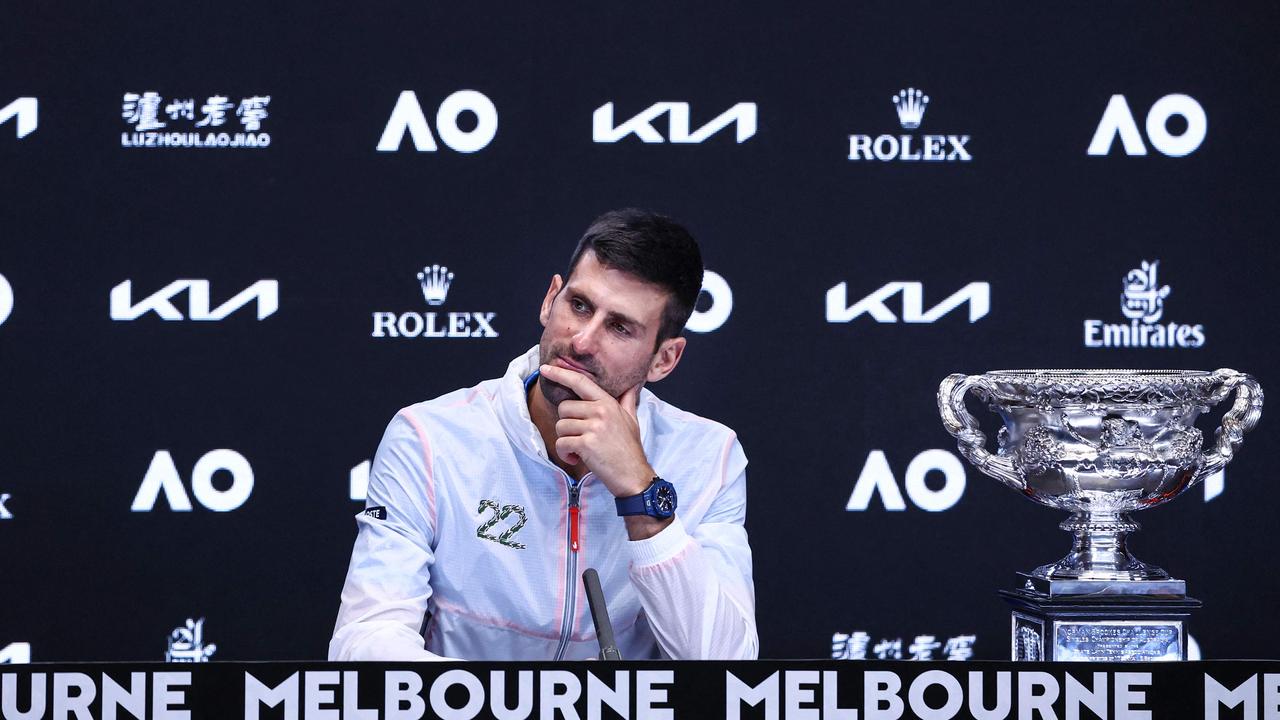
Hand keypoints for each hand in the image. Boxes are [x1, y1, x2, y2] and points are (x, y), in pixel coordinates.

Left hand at [539, 363, 653, 497]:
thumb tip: (631, 386)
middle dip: (566, 425)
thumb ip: (627, 401)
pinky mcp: (586, 444)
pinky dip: (565, 454)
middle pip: (564, 408)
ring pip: (560, 427)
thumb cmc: (630, 449)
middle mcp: (600, 411)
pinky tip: (577, 458)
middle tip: (580, 437)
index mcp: (608, 403)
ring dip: (565, 441)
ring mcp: (593, 427)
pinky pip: (562, 443)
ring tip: (580, 450)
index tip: (546, 368)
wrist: (633, 475)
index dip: (561, 374)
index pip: (580, 382)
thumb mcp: (632, 420)